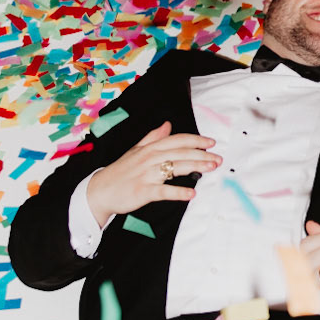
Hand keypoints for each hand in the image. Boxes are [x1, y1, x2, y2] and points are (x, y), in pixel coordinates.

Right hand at [85, 120, 219, 225]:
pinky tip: (191, 194)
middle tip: (218, 158)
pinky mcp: (144, 191)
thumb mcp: (136, 150)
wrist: (100, 191)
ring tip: (211, 168)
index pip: (177, 140)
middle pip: (180, 153)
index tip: (211, 142)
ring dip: (195, 167)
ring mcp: (147, 175)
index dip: (195, 140)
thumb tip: (168, 125)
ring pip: (175, 168)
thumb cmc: (120, 171)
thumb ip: (153, 137)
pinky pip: (164, 191)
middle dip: (202, 154)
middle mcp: (149, 159)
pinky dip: (178, 192)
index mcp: (149, 148)